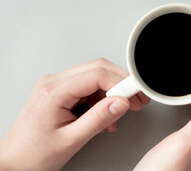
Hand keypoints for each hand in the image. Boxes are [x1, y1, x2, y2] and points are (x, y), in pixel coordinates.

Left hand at [0, 58, 149, 170]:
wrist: (15, 162)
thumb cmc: (33, 154)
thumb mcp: (71, 139)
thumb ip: (99, 119)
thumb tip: (121, 102)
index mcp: (54, 91)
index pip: (97, 74)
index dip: (121, 82)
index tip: (136, 93)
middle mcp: (54, 82)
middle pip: (98, 69)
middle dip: (120, 83)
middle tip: (135, 99)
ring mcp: (57, 86)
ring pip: (95, 77)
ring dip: (111, 93)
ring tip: (117, 115)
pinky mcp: (61, 92)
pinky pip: (88, 88)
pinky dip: (101, 100)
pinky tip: (104, 116)